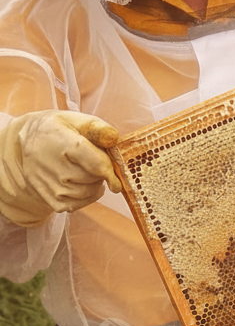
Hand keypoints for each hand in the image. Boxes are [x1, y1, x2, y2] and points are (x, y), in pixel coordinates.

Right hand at [0, 111, 120, 226]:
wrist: (26, 143)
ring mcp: (52, 187)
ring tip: (86, 170)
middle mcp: (57, 169)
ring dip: (94, 184)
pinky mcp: (51, 200)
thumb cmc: (58, 130)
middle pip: (95, 179)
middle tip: (95, 161)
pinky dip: (86, 196)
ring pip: (89, 193)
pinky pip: (78, 205)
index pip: (97, 165)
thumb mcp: (77, 120)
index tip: (118, 173)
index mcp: (66, 145)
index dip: (112, 171)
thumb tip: (114, 138)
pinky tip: (81, 183)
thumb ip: (98, 128)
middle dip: (102, 172)